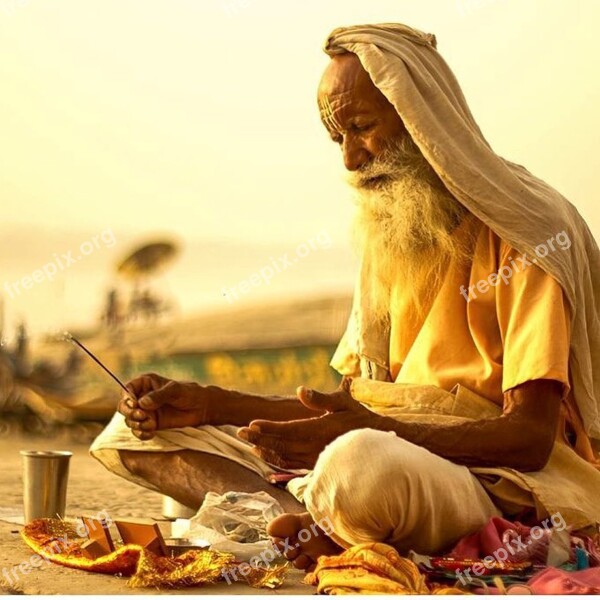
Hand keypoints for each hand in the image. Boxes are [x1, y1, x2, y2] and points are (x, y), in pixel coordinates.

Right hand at [118, 372, 210, 439]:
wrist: (201, 408)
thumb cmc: (189, 393)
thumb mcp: (175, 390)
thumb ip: (159, 395)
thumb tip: (142, 403)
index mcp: (146, 383)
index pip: (128, 389)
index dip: (127, 397)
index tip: (134, 404)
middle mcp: (142, 397)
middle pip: (124, 406)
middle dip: (129, 413)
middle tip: (141, 416)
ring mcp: (145, 412)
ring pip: (130, 420)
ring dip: (136, 424)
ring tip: (151, 424)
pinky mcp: (150, 424)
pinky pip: (138, 431)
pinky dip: (141, 433)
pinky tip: (150, 433)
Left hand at [237, 379, 381, 468]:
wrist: (377, 441)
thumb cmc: (359, 417)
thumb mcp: (342, 402)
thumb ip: (320, 398)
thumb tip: (301, 390)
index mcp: (318, 429)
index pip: (287, 429)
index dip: (268, 427)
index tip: (251, 424)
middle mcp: (314, 446)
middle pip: (280, 444)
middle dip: (259, 438)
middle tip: (239, 432)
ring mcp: (314, 457)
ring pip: (284, 456)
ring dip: (265, 449)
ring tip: (249, 443)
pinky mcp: (316, 464)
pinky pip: (292, 463)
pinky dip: (277, 459)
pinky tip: (268, 455)